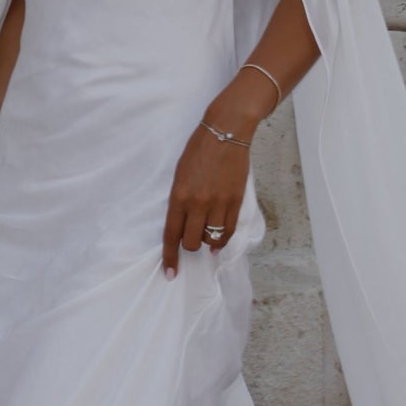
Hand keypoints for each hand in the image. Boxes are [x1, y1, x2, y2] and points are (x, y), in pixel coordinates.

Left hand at [161, 120, 248, 276]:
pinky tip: (218, 241)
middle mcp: (198, 203)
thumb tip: (183, 225)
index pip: (171, 235)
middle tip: (190, 239)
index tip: (170, 273)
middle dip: (189, 246)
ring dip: (206, 241)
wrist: (226, 132)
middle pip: (191, 242)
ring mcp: (219, 203)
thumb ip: (179, 201)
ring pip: (211, 239)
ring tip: (206, 234)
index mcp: (179, 196)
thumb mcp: (180, 174)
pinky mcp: (235, 201)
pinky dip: (222, 239)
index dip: (170, 258)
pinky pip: (229, 231)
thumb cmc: (199, 150)